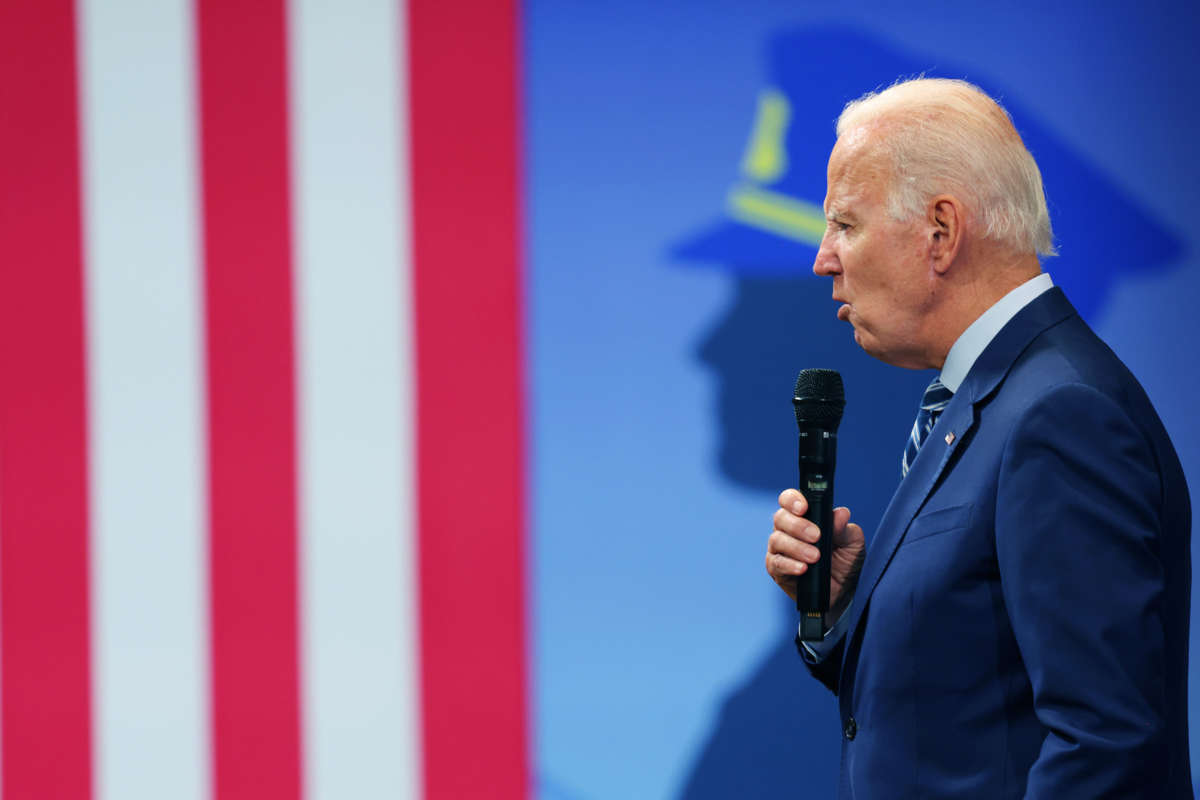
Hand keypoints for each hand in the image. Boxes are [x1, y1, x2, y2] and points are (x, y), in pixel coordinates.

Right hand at [766, 488, 864, 616]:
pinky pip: (776, 563)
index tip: (804, 507)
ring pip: (777, 539)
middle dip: (798, 526)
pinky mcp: (777, 569)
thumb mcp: (852, 543)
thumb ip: (844, 528)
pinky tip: (803, 568)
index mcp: (805, 517)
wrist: (844, 592)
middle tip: (816, 536)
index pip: (789, 499)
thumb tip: (840, 513)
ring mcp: (780, 549)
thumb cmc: (846, 562)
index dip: (793, 500)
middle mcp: (788, 530)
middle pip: (780, 517)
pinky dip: (790, 565)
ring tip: (815, 557)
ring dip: (796, 547)